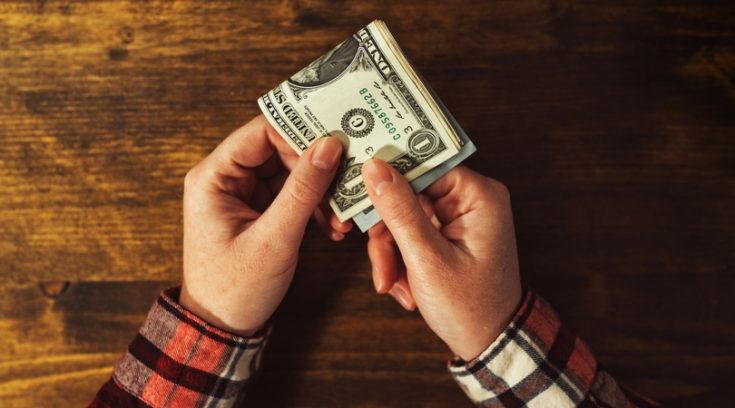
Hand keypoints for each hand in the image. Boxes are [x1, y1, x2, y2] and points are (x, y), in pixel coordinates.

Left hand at [180, 115, 350, 335]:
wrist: (221, 327)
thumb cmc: (235, 288)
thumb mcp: (274, 238)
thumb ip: (302, 190)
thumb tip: (329, 146)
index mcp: (213, 177)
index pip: (260, 133)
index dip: (299, 134)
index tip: (337, 143)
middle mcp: (225, 178)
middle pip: (279, 150)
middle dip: (316, 167)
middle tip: (347, 180)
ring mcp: (242, 193)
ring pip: (290, 171)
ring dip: (319, 190)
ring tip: (341, 214)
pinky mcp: (258, 209)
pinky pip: (291, 193)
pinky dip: (314, 206)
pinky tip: (332, 225)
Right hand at [362, 159, 521, 360]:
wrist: (487, 343)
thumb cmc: (470, 306)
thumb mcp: (428, 258)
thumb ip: (399, 210)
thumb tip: (374, 169)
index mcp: (478, 196)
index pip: (424, 164)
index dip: (390, 176)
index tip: (361, 189)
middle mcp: (470, 200)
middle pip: (408, 193)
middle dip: (389, 232)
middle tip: (382, 262)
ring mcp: (457, 218)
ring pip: (403, 216)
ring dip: (392, 252)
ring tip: (392, 282)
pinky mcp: (446, 234)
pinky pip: (410, 234)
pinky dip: (401, 259)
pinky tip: (404, 286)